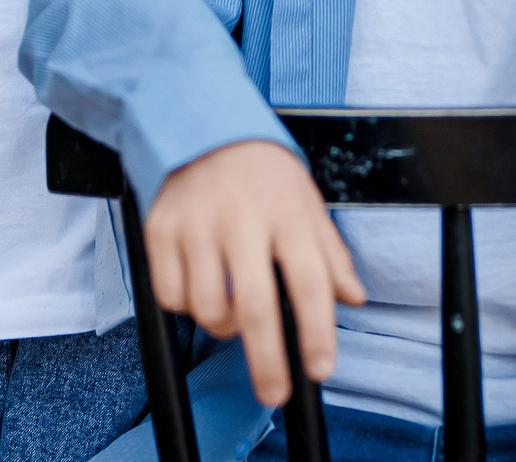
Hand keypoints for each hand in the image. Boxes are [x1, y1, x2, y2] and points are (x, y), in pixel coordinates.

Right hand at [145, 141, 363, 406]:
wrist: (203, 124)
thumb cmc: (262, 172)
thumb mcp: (307, 203)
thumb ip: (330, 254)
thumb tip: (354, 298)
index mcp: (287, 212)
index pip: (310, 281)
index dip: (318, 331)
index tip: (320, 368)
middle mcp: (241, 218)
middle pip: (254, 305)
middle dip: (266, 360)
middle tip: (274, 393)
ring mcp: (196, 224)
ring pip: (207, 308)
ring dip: (224, 327)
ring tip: (233, 311)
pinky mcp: (161, 229)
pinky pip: (170, 295)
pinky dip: (186, 306)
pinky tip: (200, 286)